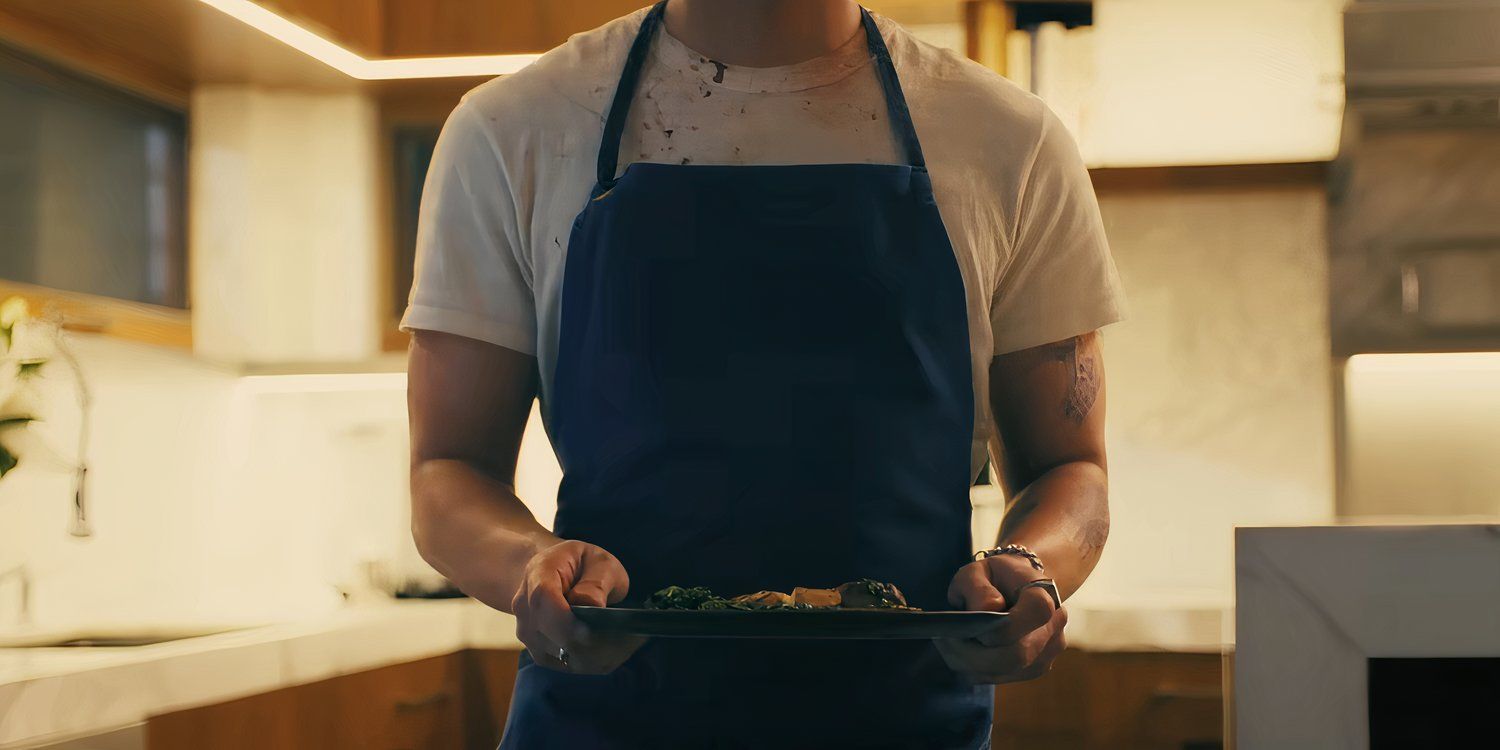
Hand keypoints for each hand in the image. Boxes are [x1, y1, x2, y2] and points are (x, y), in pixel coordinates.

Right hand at [511, 540, 645, 674]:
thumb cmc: (582, 564)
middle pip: (549, 635)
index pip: (543, 601)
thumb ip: (596, 580)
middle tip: (630, 640)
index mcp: (538, 573)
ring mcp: (527, 631)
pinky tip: (613, 652)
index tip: (591, 632)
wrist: (558, 572)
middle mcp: (524, 606)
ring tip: (628, 644)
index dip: (565, 622)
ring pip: (560, 656)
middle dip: (591, 644)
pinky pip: (565, 665)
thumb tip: (592, 605)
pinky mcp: (538, 650)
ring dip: (597, 656)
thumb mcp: (599, 561)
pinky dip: (592, 662)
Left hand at [935, 555, 1067, 683]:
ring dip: (969, 663)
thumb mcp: (977, 570)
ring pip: (1004, 671)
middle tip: (943, 640)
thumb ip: (977, 586)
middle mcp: (1053, 628)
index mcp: (1044, 597)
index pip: (1029, 618)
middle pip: (1014, 656)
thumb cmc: (994, 577)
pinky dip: (976, 669)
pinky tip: (962, 653)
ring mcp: (1046, 652)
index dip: (997, 629)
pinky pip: (1000, 677)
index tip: (969, 623)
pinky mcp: (1034, 669)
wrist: (1018, 585)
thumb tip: (988, 608)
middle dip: (971, 654)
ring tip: (948, 644)